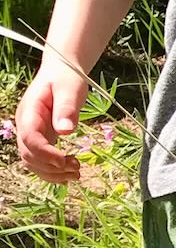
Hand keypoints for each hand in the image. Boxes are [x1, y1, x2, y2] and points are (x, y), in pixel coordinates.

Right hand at [16, 63, 86, 183]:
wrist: (63, 72)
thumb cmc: (67, 77)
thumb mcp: (70, 89)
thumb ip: (66, 108)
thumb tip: (65, 131)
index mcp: (30, 112)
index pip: (30, 138)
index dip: (44, 153)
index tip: (64, 161)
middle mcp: (26, 125)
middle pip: (28, 154)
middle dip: (50, 167)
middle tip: (76, 170)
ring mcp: (31, 133)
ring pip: (32, 161)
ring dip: (52, 173)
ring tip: (76, 175)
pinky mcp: (41, 138)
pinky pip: (40, 160)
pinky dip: (52, 171)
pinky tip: (68, 175)